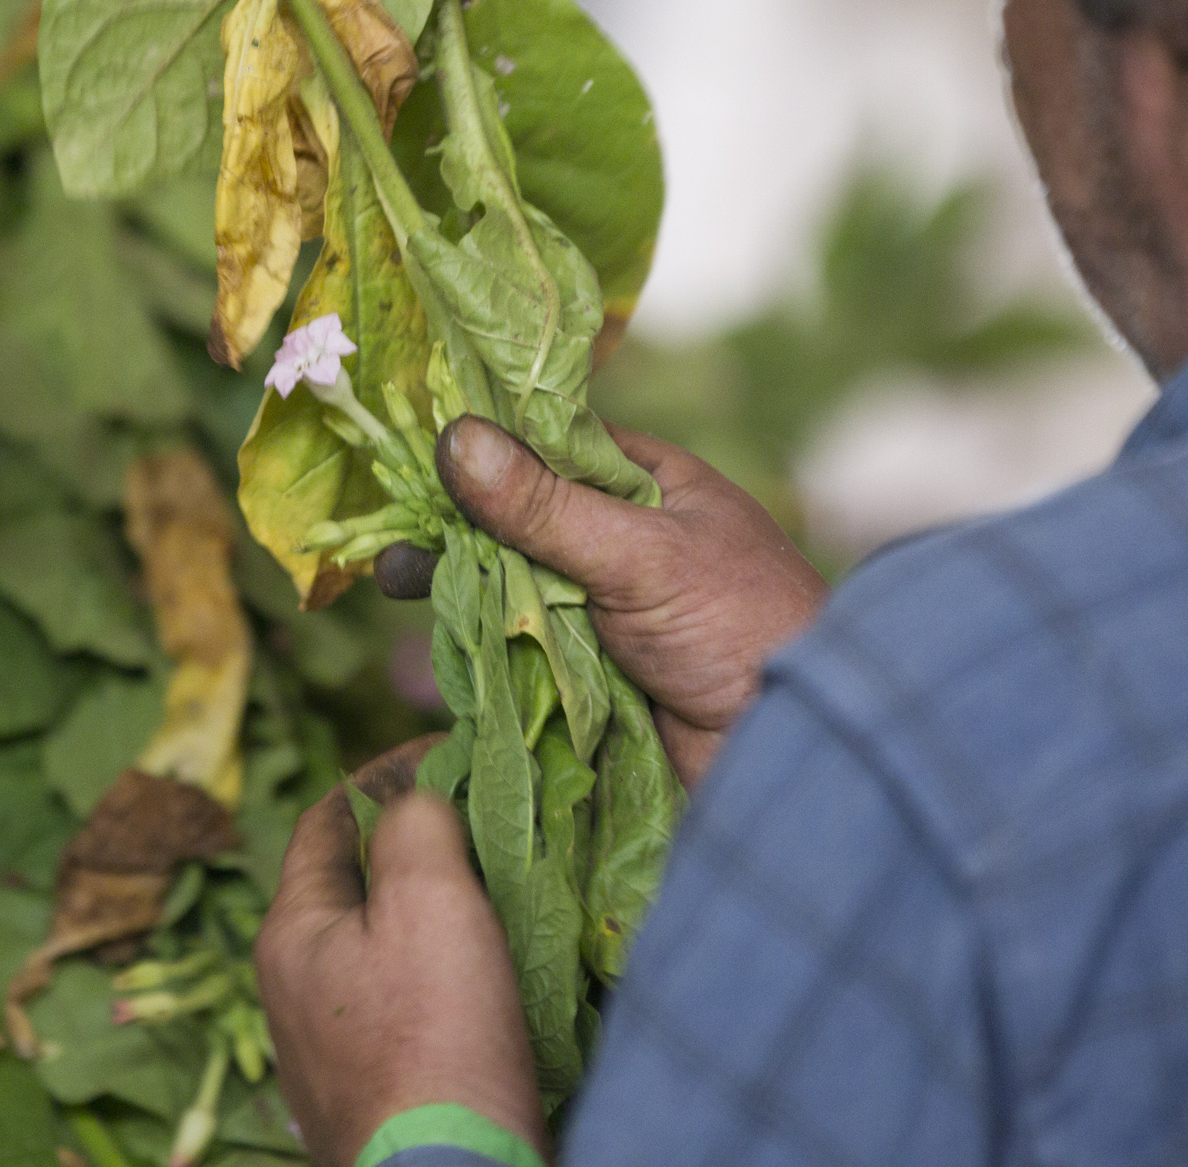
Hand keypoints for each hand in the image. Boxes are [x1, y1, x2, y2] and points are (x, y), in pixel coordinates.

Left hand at [256, 738, 544, 1166]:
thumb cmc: (434, 1036)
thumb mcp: (428, 901)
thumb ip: (414, 826)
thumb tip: (414, 796)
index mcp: (290, 932)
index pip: (325, 818)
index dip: (385, 773)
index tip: (451, 754)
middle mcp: (292, 988)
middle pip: (352, 882)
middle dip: (413, 840)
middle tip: (482, 816)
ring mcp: (327, 1046)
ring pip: (379, 942)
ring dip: (430, 905)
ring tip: (495, 885)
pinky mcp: (370, 1088)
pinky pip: (401, 999)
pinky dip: (440, 966)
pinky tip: (487, 971)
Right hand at [376, 417, 827, 788]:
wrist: (797, 748)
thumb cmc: (743, 627)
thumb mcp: (641, 554)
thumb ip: (546, 507)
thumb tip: (455, 438)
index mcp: (651, 483)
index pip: (550, 443)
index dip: (484, 445)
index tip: (408, 446)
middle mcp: (626, 536)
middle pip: (523, 517)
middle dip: (459, 525)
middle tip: (390, 536)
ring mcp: (610, 605)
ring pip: (518, 583)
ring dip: (464, 584)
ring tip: (396, 582)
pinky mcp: (597, 670)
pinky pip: (527, 645)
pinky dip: (487, 640)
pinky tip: (436, 632)